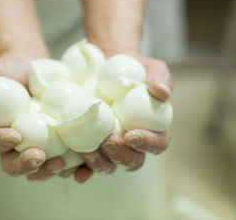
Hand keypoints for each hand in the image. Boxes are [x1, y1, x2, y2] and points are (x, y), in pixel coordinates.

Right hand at [0, 52, 66, 179]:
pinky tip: (79, 164)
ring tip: (60, 163)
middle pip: (14, 164)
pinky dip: (70, 167)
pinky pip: (61, 161)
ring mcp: (35, 147)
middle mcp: (12, 146)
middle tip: (38, 156)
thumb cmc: (7, 70)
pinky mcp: (55, 145)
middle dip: (24, 164)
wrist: (33, 69)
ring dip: (47, 171)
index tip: (15, 135)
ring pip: (38, 168)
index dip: (0, 142)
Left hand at [75, 56, 172, 182]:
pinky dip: (80, 170)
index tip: (132, 135)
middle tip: (109, 142)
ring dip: (99, 162)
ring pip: (108, 165)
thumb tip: (162, 92)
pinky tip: (73, 171)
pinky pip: (85, 164)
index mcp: (153, 128)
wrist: (104, 64)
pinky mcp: (89, 145)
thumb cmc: (132, 68)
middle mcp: (132, 143)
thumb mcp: (149, 67)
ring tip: (87, 152)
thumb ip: (159, 77)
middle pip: (132, 160)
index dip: (148, 144)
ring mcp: (110, 146)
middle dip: (121, 155)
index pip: (158, 143)